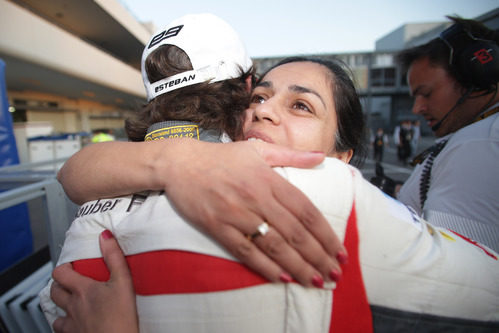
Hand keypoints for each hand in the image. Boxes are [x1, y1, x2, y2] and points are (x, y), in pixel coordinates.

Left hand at [50, 231, 137, 332]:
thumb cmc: (121, 318)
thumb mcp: (123, 282)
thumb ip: (114, 257)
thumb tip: (105, 236)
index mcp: (83, 290)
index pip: (61, 273)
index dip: (64, 267)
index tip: (73, 266)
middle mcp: (73, 306)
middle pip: (55, 291)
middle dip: (60, 285)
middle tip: (71, 282)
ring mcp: (71, 324)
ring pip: (56, 312)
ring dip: (61, 306)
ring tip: (72, 303)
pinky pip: (62, 330)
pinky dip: (66, 325)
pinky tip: (76, 323)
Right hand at [160, 139, 346, 286]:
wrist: (180, 163)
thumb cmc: (222, 157)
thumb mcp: (258, 149)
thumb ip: (291, 155)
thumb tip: (320, 157)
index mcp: (269, 179)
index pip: (306, 211)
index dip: (325, 234)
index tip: (339, 251)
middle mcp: (256, 198)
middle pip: (294, 233)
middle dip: (318, 256)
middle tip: (334, 274)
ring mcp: (236, 214)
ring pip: (273, 246)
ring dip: (297, 266)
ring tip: (315, 281)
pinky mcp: (217, 227)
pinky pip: (245, 251)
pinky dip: (264, 267)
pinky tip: (282, 278)